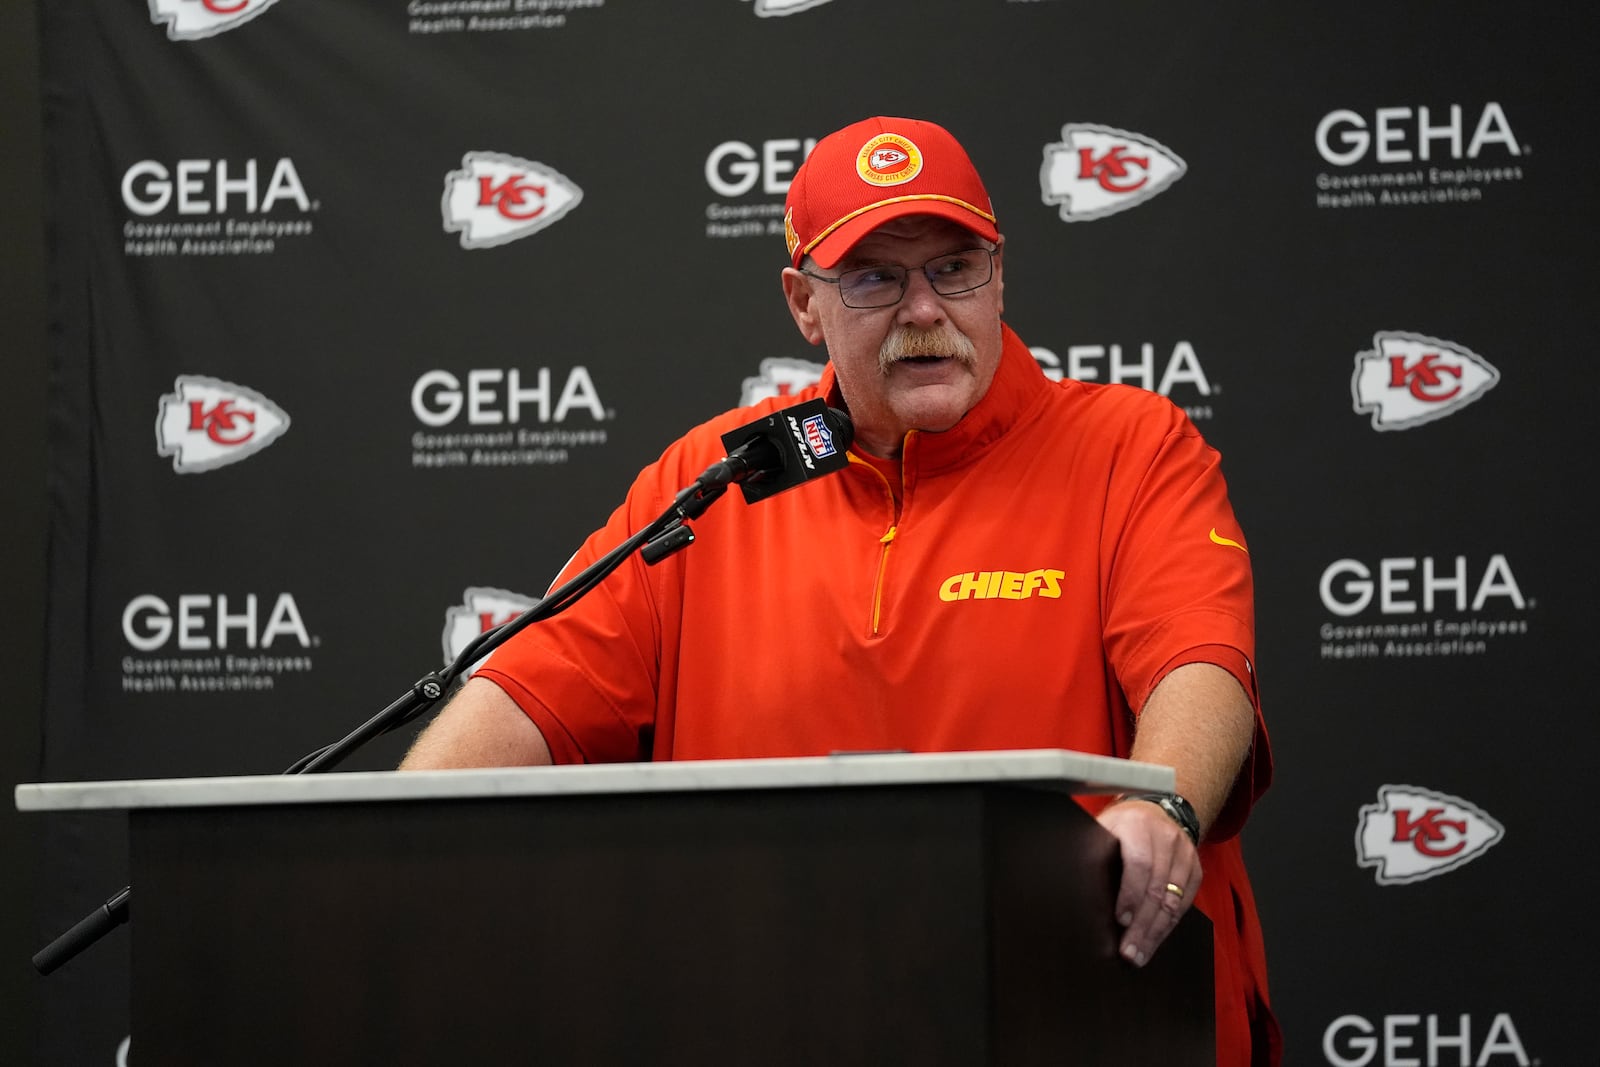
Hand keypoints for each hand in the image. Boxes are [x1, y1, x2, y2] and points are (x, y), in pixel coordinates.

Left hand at [1096, 798, 1201, 966]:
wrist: (1158, 811)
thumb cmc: (1122, 826)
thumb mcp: (1105, 828)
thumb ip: (1096, 851)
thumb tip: (1073, 887)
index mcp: (1137, 825)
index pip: (1138, 863)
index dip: (1130, 894)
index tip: (1120, 920)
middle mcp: (1165, 838)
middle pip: (1157, 888)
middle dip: (1142, 925)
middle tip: (1129, 952)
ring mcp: (1184, 854)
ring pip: (1174, 901)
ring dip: (1156, 932)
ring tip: (1140, 954)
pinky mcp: (1195, 870)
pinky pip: (1185, 904)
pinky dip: (1169, 926)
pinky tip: (1155, 940)